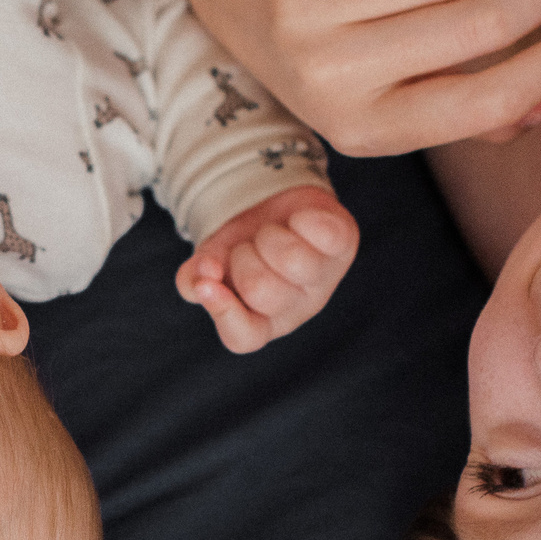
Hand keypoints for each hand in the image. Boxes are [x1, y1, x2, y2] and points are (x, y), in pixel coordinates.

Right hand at [176, 186, 357, 353]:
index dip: (225, 313)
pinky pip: (324, 233)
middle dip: (242, 257)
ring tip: (271, 235)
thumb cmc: (241, 245)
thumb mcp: (209, 262)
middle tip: (249, 249)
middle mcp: (296, 307)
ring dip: (269, 236)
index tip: (208, 282)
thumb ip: (193, 279)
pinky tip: (299, 221)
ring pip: (292, 260)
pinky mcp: (346, 245)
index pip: (244, 337)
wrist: (272, 203)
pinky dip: (303, 217)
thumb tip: (204, 277)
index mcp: (261, 322)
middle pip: (261, 289)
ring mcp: (324, 277)